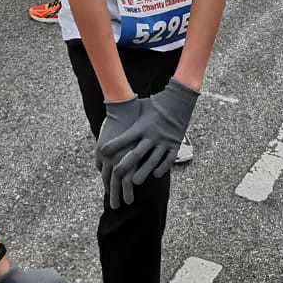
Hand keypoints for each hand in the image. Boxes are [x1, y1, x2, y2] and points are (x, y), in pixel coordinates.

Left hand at [99, 80, 198, 208]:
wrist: (179, 100)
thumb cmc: (156, 104)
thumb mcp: (140, 107)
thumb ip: (129, 116)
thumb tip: (112, 114)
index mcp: (142, 126)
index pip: (125, 138)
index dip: (114, 145)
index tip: (103, 152)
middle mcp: (152, 135)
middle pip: (137, 153)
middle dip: (126, 165)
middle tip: (116, 174)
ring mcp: (164, 141)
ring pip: (153, 160)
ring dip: (143, 172)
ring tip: (134, 182)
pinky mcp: (174, 144)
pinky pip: (168, 160)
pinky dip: (162, 168)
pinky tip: (155, 174)